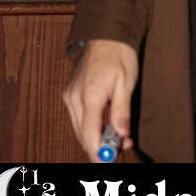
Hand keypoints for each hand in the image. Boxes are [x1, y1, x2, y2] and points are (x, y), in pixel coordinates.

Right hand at [62, 39, 137, 161]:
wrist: (106, 35)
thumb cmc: (119, 55)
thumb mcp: (126, 82)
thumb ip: (122, 110)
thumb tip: (121, 134)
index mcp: (90, 94)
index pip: (89, 134)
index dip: (98, 151)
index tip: (110, 160)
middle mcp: (74, 98)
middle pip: (83, 135)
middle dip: (101, 146)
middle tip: (123, 146)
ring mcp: (69, 96)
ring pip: (79, 129)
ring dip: (96, 137)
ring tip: (120, 134)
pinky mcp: (69, 94)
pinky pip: (78, 119)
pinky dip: (90, 126)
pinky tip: (106, 123)